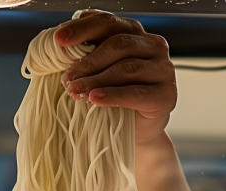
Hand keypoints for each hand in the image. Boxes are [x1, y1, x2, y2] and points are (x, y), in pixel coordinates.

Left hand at [55, 11, 176, 145]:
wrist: (136, 133)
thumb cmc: (116, 100)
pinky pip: (136, 93)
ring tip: (75, 91)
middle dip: (88, 62)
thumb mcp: (99, 73)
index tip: (59, 40)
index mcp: (135, 34)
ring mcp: (163, 69)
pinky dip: (113, 95)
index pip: (109, 22)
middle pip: (117, 45)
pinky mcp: (166, 95)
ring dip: (95, 80)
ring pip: (125, 69)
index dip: (83, 29)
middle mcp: (153, 46)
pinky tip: (95, 98)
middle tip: (67, 78)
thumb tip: (61, 42)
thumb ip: (88, 54)